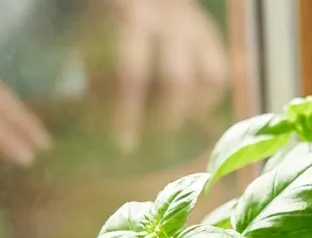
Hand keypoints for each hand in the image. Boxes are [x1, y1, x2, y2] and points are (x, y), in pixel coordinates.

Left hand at [110, 0, 229, 150]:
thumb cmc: (109, 20)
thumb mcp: (91, 39)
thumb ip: (96, 77)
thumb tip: (100, 124)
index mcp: (133, 19)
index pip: (132, 73)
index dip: (128, 113)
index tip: (124, 143)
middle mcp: (171, 23)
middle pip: (177, 81)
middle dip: (165, 118)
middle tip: (153, 138)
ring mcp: (198, 30)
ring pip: (208, 80)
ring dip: (191, 109)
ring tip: (172, 123)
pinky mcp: (213, 38)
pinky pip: (220, 77)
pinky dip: (208, 98)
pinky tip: (188, 108)